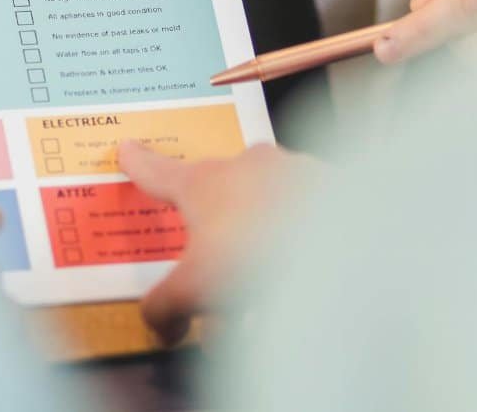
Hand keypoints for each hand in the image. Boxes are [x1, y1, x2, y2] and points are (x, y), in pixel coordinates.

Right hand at [117, 142, 320, 343]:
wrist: (349, 240)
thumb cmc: (258, 251)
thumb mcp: (195, 289)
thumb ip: (167, 308)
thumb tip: (161, 328)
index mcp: (204, 182)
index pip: (159, 171)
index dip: (139, 165)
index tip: (127, 149)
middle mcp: (248, 167)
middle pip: (220, 199)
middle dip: (217, 241)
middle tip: (219, 284)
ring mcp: (295, 171)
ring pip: (268, 209)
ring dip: (261, 249)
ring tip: (268, 299)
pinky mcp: (338, 186)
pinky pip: (309, 214)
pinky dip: (302, 244)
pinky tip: (307, 284)